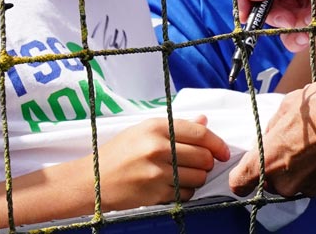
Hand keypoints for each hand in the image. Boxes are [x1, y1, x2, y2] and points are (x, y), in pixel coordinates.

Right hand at [92, 116, 232, 210]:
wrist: (92, 181)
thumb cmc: (118, 153)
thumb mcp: (143, 131)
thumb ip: (176, 126)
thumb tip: (204, 121)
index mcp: (156, 127)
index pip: (200, 134)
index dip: (217, 144)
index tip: (223, 152)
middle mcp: (157, 148)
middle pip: (203, 157)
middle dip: (207, 163)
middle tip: (200, 164)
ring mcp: (156, 172)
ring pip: (198, 178)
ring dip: (197, 179)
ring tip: (183, 175)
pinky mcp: (155, 193)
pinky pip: (185, 194)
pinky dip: (185, 192)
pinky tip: (172, 186)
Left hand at [227, 80, 315, 196]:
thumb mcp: (287, 106)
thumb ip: (272, 128)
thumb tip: (270, 137)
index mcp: (267, 161)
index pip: (239, 184)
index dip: (241, 176)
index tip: (247, 168)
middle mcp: (284, 182)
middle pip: (269, 181)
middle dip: (275, 165)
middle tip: (290, 143)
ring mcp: (307, 187)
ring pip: (292, 181)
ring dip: (296, 168)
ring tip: (312, 144)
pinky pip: (312, 181)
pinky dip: (315, 169)